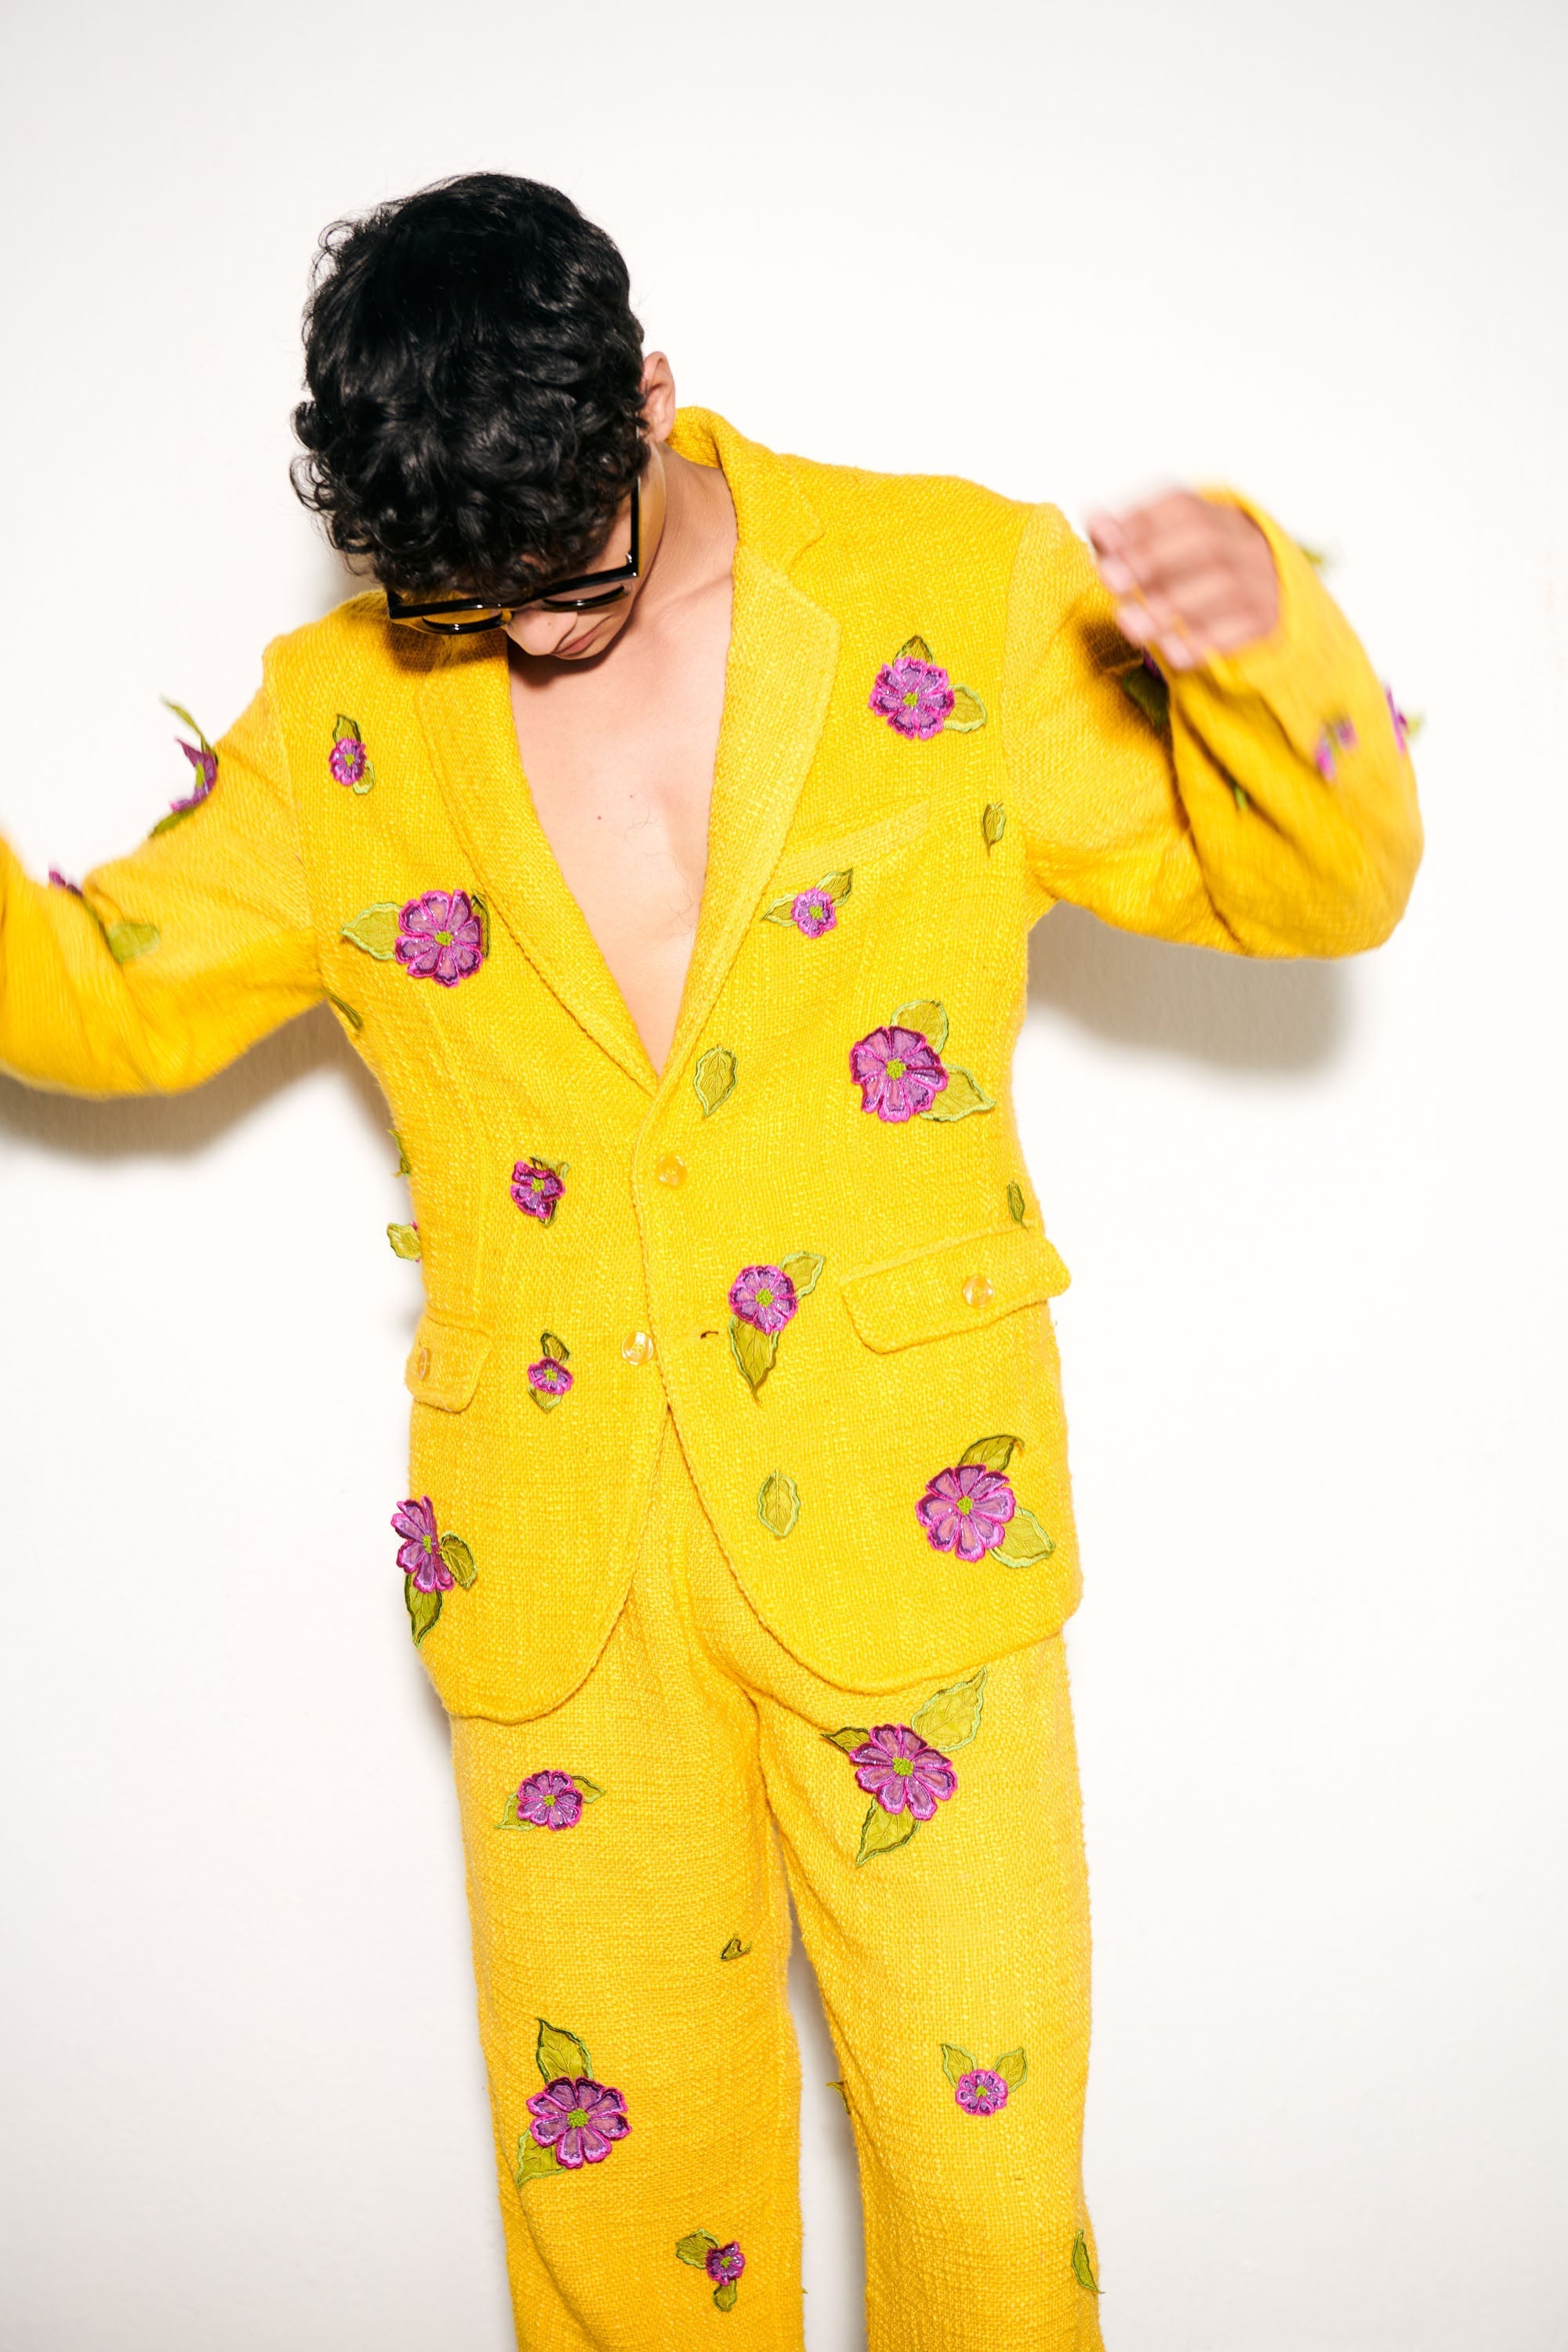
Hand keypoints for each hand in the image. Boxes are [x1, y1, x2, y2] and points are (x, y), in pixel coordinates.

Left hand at [1086, 492, 1279, 671]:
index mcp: (1216, 515)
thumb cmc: (1193, 570)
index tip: (1104, 541)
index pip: (1182, 507)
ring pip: (1223, 587)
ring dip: (1171, 605)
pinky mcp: (1265, 620)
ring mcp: (1259, 581)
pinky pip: (1241, 630)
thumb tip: (1093, 517)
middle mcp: (1243, 543)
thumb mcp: (1163, 546)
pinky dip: (1203, 642)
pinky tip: (1170, 652)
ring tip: (1128, 622)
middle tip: (1111, 580)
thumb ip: (1125, 537)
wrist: (1264, 597)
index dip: (1141, 523)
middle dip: (1153, 560)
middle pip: (1205, 542)